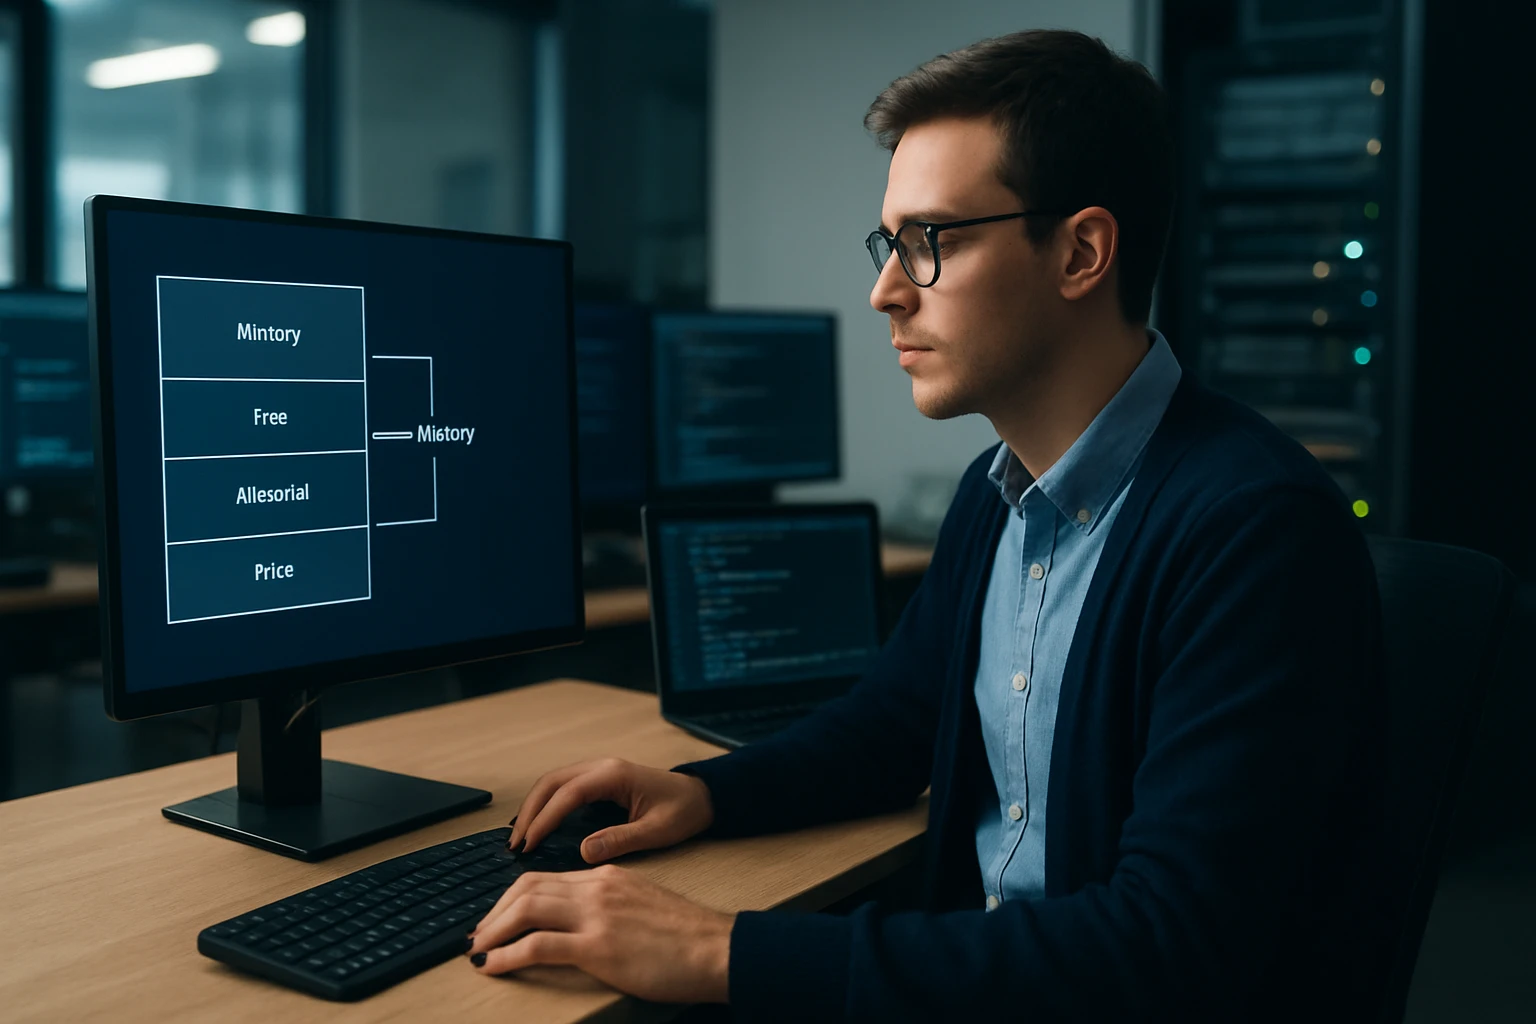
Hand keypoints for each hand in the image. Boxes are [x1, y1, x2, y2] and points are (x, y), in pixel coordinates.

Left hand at [467, 864, 732, 1003]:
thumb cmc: (689, 938)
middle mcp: (598, 887)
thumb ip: (611, 906)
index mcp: (609, 876)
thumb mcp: (644, 906)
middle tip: (478, 936)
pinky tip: (492, 966)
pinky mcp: (598, 947)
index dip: (512, 898)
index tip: (497, 919)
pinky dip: (507, 955)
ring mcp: (597, 915)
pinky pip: (538, 945)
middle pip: (527, 887)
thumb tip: (581, 924)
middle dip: (494, 912)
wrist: (718, 949)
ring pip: (525, 909)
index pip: (545, 877)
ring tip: (477, 951)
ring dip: (493, 931)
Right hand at [508, 758, 713, 862]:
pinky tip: (537, 827)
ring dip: (533, 807)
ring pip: (553, 783)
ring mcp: (598, 772)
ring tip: (519, 838)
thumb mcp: (657, 831)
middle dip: (530, 811)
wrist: (702, 796)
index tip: (528, 844)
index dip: (544, 819)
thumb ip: (621, 840)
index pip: (567, 794)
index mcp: (614, 775)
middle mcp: (601, 767)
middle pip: (551, 782)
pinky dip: (544, 805)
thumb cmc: (684, 811)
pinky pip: (562, 789)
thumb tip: (583, 852)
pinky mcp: (598, 781)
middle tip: (515, 844)